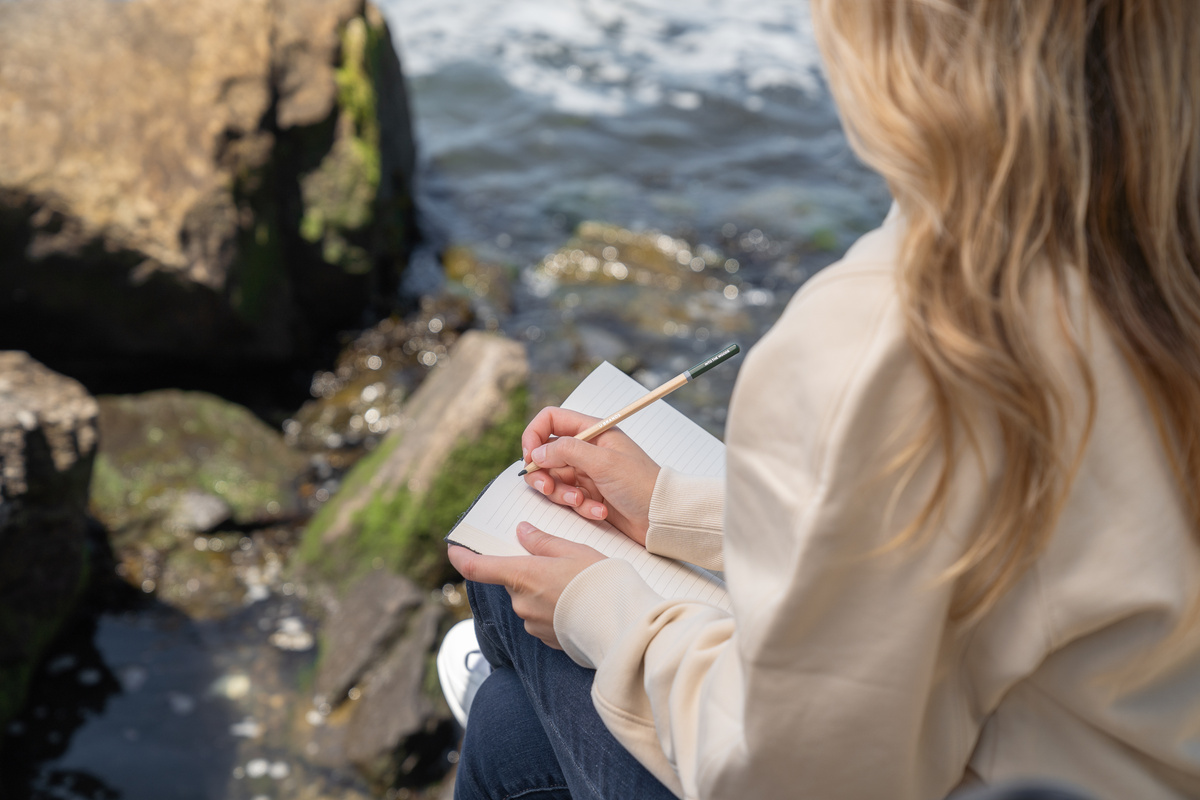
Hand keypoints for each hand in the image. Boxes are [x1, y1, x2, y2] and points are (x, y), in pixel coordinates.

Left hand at [447, 522, 604, 648]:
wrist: (621, 624)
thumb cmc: (599, 581)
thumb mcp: (573, 550)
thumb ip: (543, 542)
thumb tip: (522, 532)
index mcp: (522, 575)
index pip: (477, 568)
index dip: (461, 557)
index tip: (453, 549)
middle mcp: (521, 602)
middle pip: (512, 582)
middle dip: (527, 572)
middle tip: (557, 563)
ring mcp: (532, 623)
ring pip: (528, 600)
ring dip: (542, 591)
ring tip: (574, 585)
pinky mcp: (546, 639)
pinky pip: (541, 618)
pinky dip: (553, 609)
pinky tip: (577, 604)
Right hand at [521, 407, 660, 545]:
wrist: (661, 517)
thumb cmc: (642, 484)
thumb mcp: (603, 462)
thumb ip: (567, 451)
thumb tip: (536, 453)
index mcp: (593, 431)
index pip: (550, 420)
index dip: (534, 436)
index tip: (530, 458)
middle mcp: (587, 449)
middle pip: (545, 454)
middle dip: (543, 473)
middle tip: (548, 487)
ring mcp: (587, 473)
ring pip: (554, 479)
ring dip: (562, 493)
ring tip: (581, 501)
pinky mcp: (589, 495)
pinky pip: (568, 498)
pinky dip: (580, 507)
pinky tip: (599, 511)